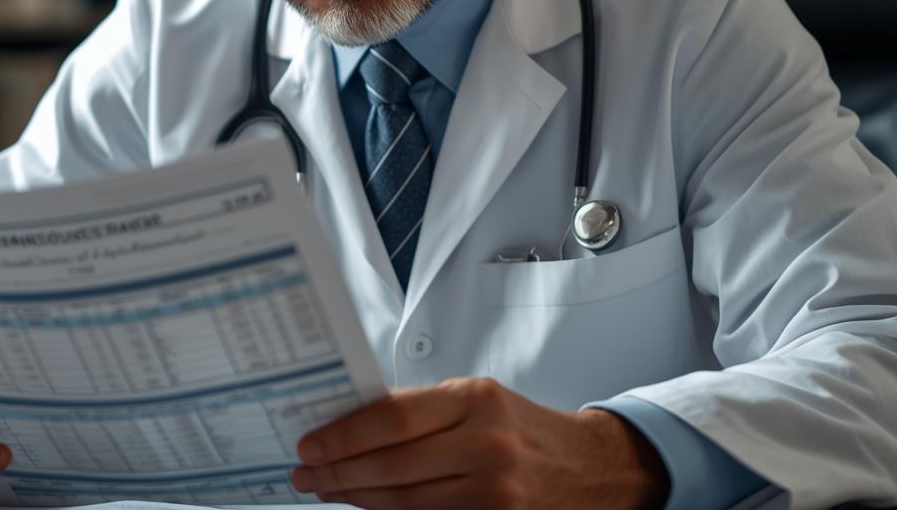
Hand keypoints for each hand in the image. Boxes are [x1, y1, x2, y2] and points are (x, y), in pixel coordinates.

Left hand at [289, 377, 667, 509]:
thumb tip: (348, 424)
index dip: (344, 435)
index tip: (310, 443)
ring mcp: (496, 491)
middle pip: (393, 465)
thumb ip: (420, 409)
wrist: (592, 467)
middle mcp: (487, 445)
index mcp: (477, 400)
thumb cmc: (523, 427)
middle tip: (305, 473)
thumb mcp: (477, 399)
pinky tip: (366, 505)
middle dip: (339, 471)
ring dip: (357, 497)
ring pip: (405, 501)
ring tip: (326, 488)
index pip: (393, 418)